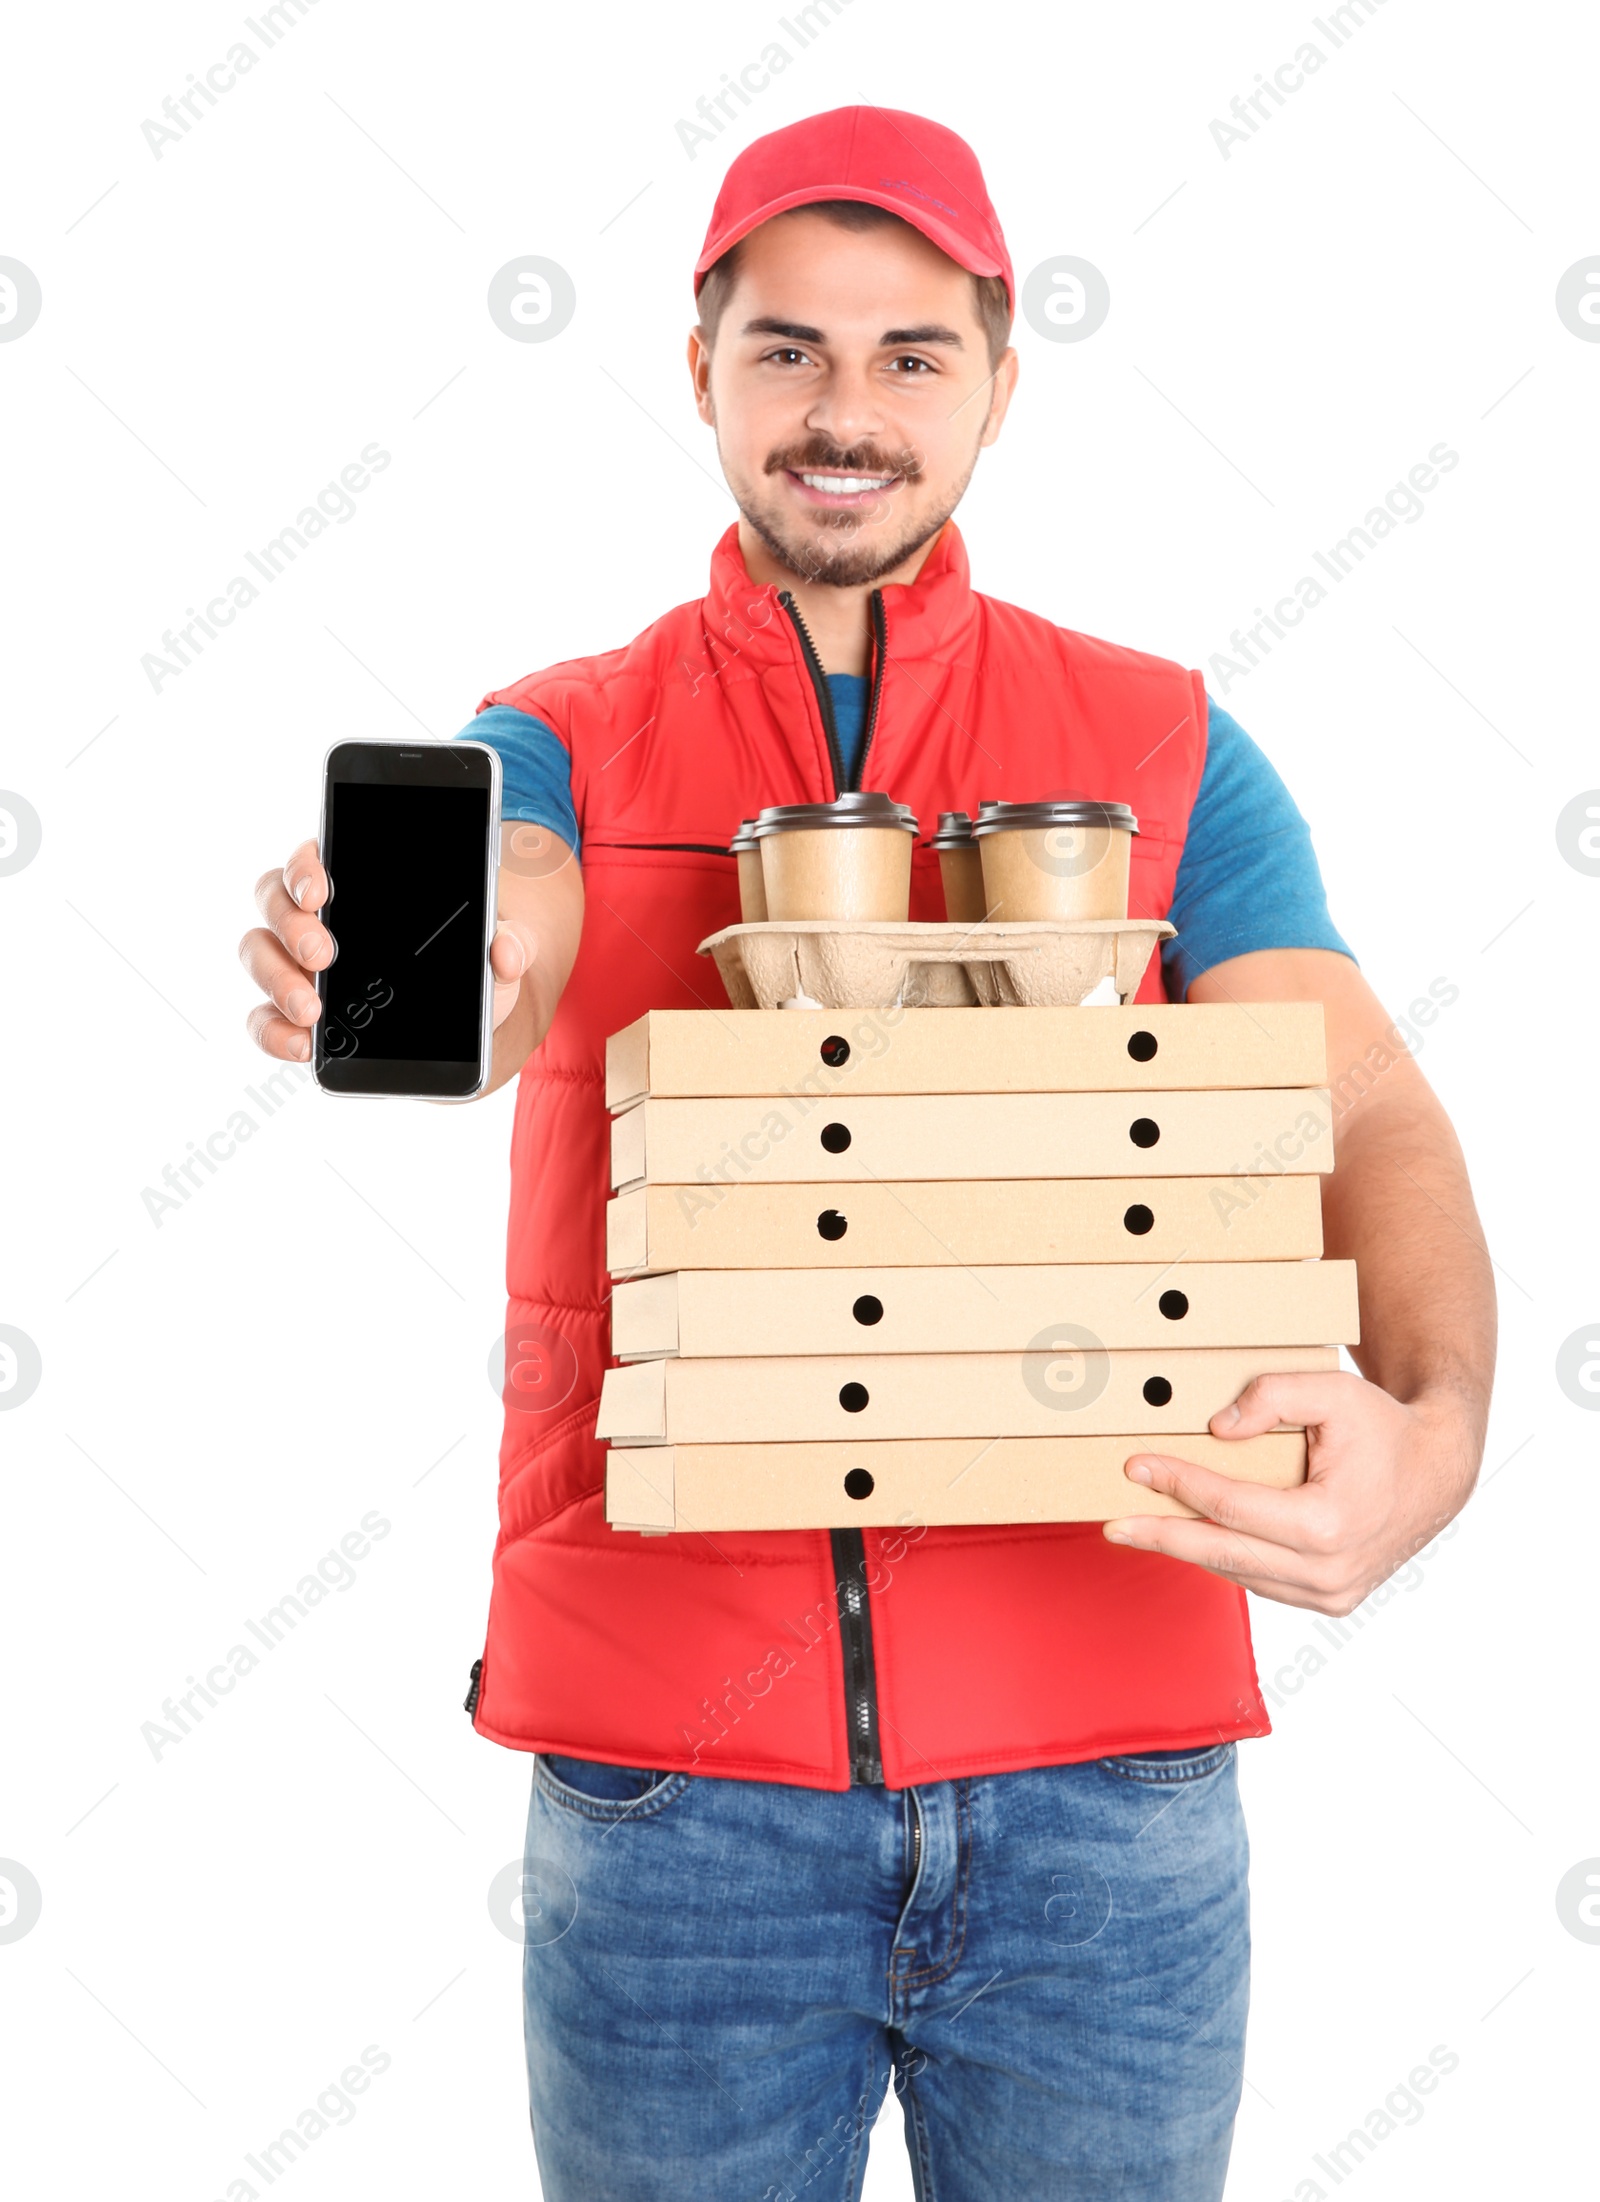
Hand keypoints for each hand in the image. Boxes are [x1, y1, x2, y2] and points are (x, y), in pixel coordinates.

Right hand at [239, 837, 535, 1060]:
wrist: (466, 1024)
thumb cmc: (471, 967)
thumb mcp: (498, 950)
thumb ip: (512, 942)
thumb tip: (507, 951)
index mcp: (355, 882)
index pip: (312, 856)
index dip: (305, 866)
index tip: (323, 889)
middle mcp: (314, 916)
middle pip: (274, 900)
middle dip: (292, 926)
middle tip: (323, 955)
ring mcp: (297, 963)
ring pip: (258, 954)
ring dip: (276, 980)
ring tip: (313, 1012)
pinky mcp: (294, 1013)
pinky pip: (264, 1018)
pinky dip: (274, 1032)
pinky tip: (303, 1045)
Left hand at [1101, 1370, 1479, 1614]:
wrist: (1438, 1473)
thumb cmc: (1384, 1429)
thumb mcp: (1333, 1391)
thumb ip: (1272, 1397)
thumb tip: (1216, 1430)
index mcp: (1328, 1524)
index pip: (1230, 1507)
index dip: (1178, 1484)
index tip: (1136, 1467)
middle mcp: (1328, 1572)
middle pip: (1222, 1553)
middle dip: (1161, 1535)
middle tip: (1112, 1523)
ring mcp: (1330, 1594)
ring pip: (1238, 1571)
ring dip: (1189, 1548)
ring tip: (1142, 1526)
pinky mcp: (1329, 1602)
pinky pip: (1260, 1580)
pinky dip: (1226, 1557)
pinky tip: (1196, 1536)